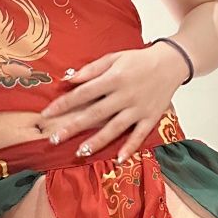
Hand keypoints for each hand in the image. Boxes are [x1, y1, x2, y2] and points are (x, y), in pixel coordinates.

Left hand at [36, 44, 187, 161]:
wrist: (171, 63)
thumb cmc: (138, 60)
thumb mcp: (114, 58)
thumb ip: (91, 69)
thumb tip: (68, 79)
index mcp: (113, 78)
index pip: (83, 93)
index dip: (63, 104)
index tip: (46, 114)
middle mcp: (124, 95)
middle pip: (94, 113)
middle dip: (73, 127)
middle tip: (54, 139)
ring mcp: (138, 108)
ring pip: (115, 128)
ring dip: (98, 141)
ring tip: (80, 152)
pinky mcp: (151, 118)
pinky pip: (139, 135)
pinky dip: (130, 147)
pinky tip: (119, 159)